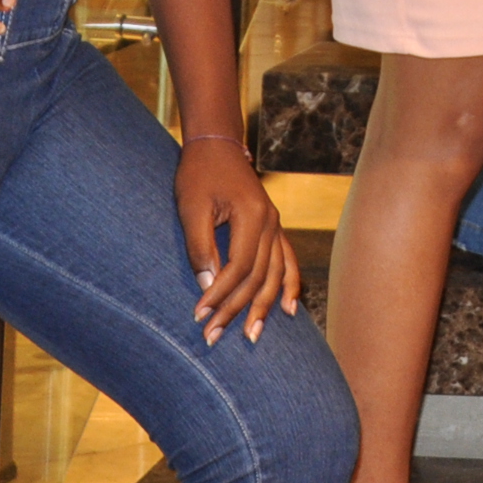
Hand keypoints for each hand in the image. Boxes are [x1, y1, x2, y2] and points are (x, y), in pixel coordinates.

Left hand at [177, 134, 303, 344]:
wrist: (216, 145)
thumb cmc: (199, 175)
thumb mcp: (191, 209)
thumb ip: (200, 247)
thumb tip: (207, 287)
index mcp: (253, 216)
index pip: (239, 268)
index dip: (219, 295)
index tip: (198, 316)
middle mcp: (271, 223)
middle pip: (258, 277)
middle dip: (236, 310)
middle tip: (213, 337)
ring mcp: (276, 225)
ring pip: (276, 275)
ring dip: (263, 307)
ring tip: (251, 336)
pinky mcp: (273, 227)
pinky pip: (288, 262)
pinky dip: (290, 286)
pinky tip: (291, 310)